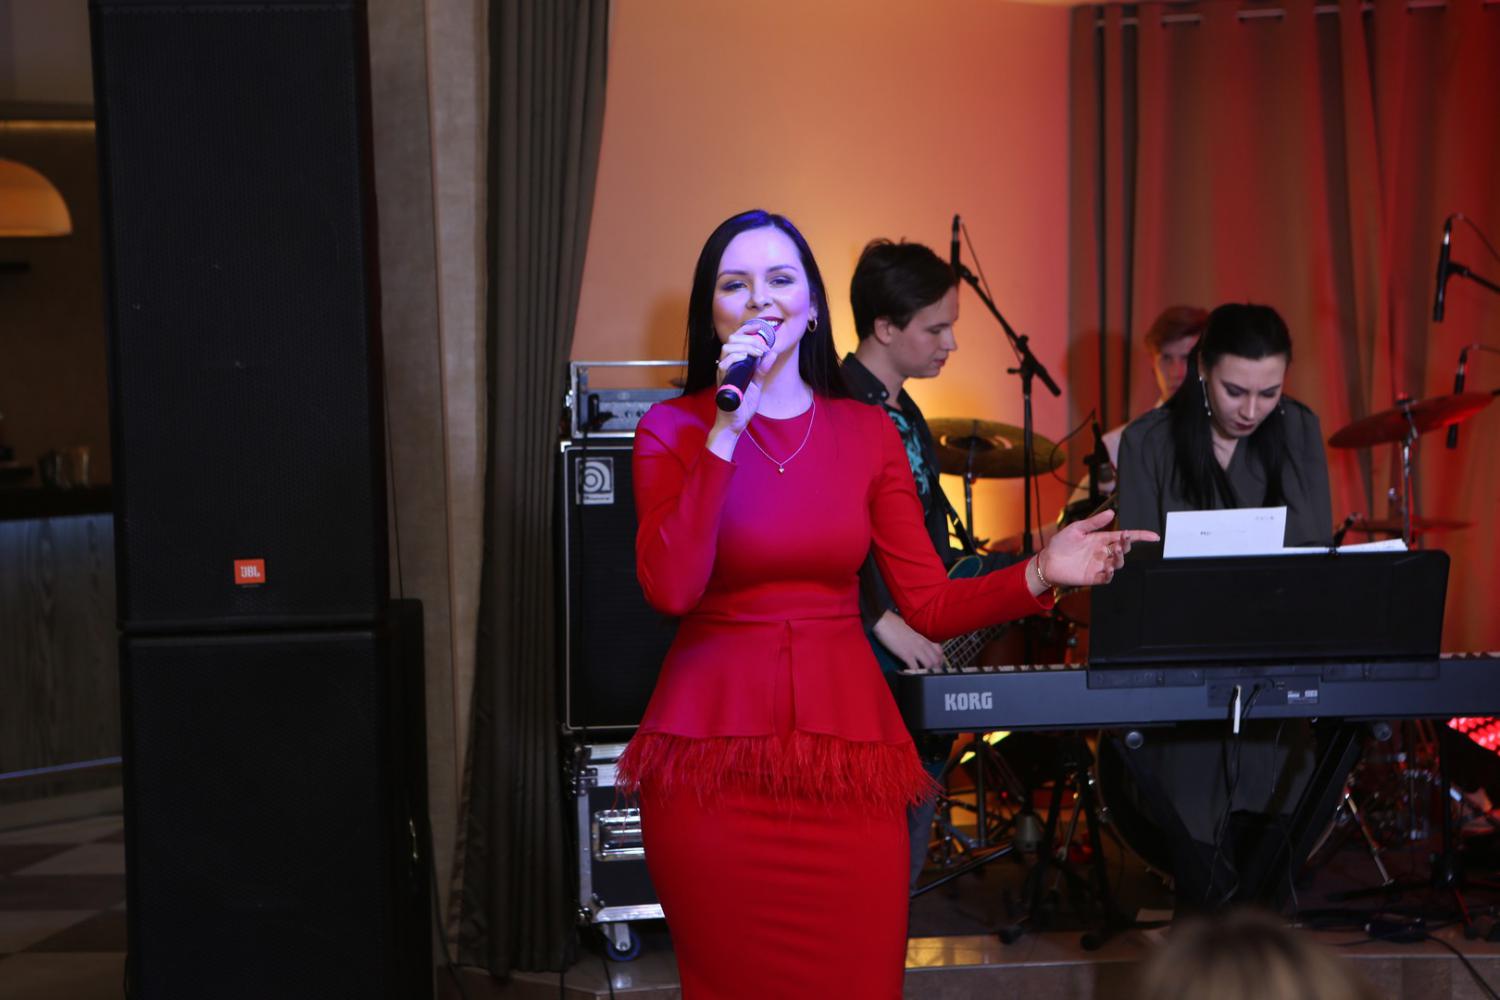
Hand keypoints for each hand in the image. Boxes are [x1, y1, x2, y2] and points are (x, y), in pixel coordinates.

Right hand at [712, 322, 779, 434]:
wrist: (734, 424)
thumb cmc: (742, 405)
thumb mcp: (756, 385)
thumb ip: (762, 370)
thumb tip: (772, 354)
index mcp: (734, 364)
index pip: (737, 340)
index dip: (746, 330)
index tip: (759, 327)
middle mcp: (726, 366)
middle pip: (731, 341)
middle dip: (749, 339)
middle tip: (763, 347)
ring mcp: (723, 373)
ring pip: (726, 349)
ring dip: (744, 347)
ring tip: (758, 353)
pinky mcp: (722, 382)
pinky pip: (724, 365)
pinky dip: (735, 358)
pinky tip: (746, 358)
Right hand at [872, 610, 944, 672]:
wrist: (883, 621)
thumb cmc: (894, 622)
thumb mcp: (910, 628)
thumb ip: (917, 636)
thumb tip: (917, 643)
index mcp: (924, 636)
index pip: (939, 650)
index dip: (940, 659)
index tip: (937, 664)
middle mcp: (922, 643)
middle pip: (936, 660)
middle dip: (936, 669)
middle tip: (932, 674)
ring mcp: (915, 649)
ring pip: (929, 665)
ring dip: (927, 672)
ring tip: (924, 676)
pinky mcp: (906, 654)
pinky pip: (915, 668)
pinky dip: (915, 673)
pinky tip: (912, 675)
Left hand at [1033, 509, 1157, 589]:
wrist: (1047, 560)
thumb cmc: (1061, 544)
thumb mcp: (1077, 528)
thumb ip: (1094, 522)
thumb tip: (1112, 512)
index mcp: (1102, 539)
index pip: (1125, 538)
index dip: (1140, 536)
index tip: (1154, 536)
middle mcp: (1103, 553)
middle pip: (1124, 550)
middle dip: (1127, 545)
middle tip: (1123, 540)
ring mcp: (1099, 565)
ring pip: (1118, 564)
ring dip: (1120, 558)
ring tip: (1115, 550)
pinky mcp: (1093, 577)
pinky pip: (1106, 578)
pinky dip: (1109, 574)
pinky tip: (1107, 567)